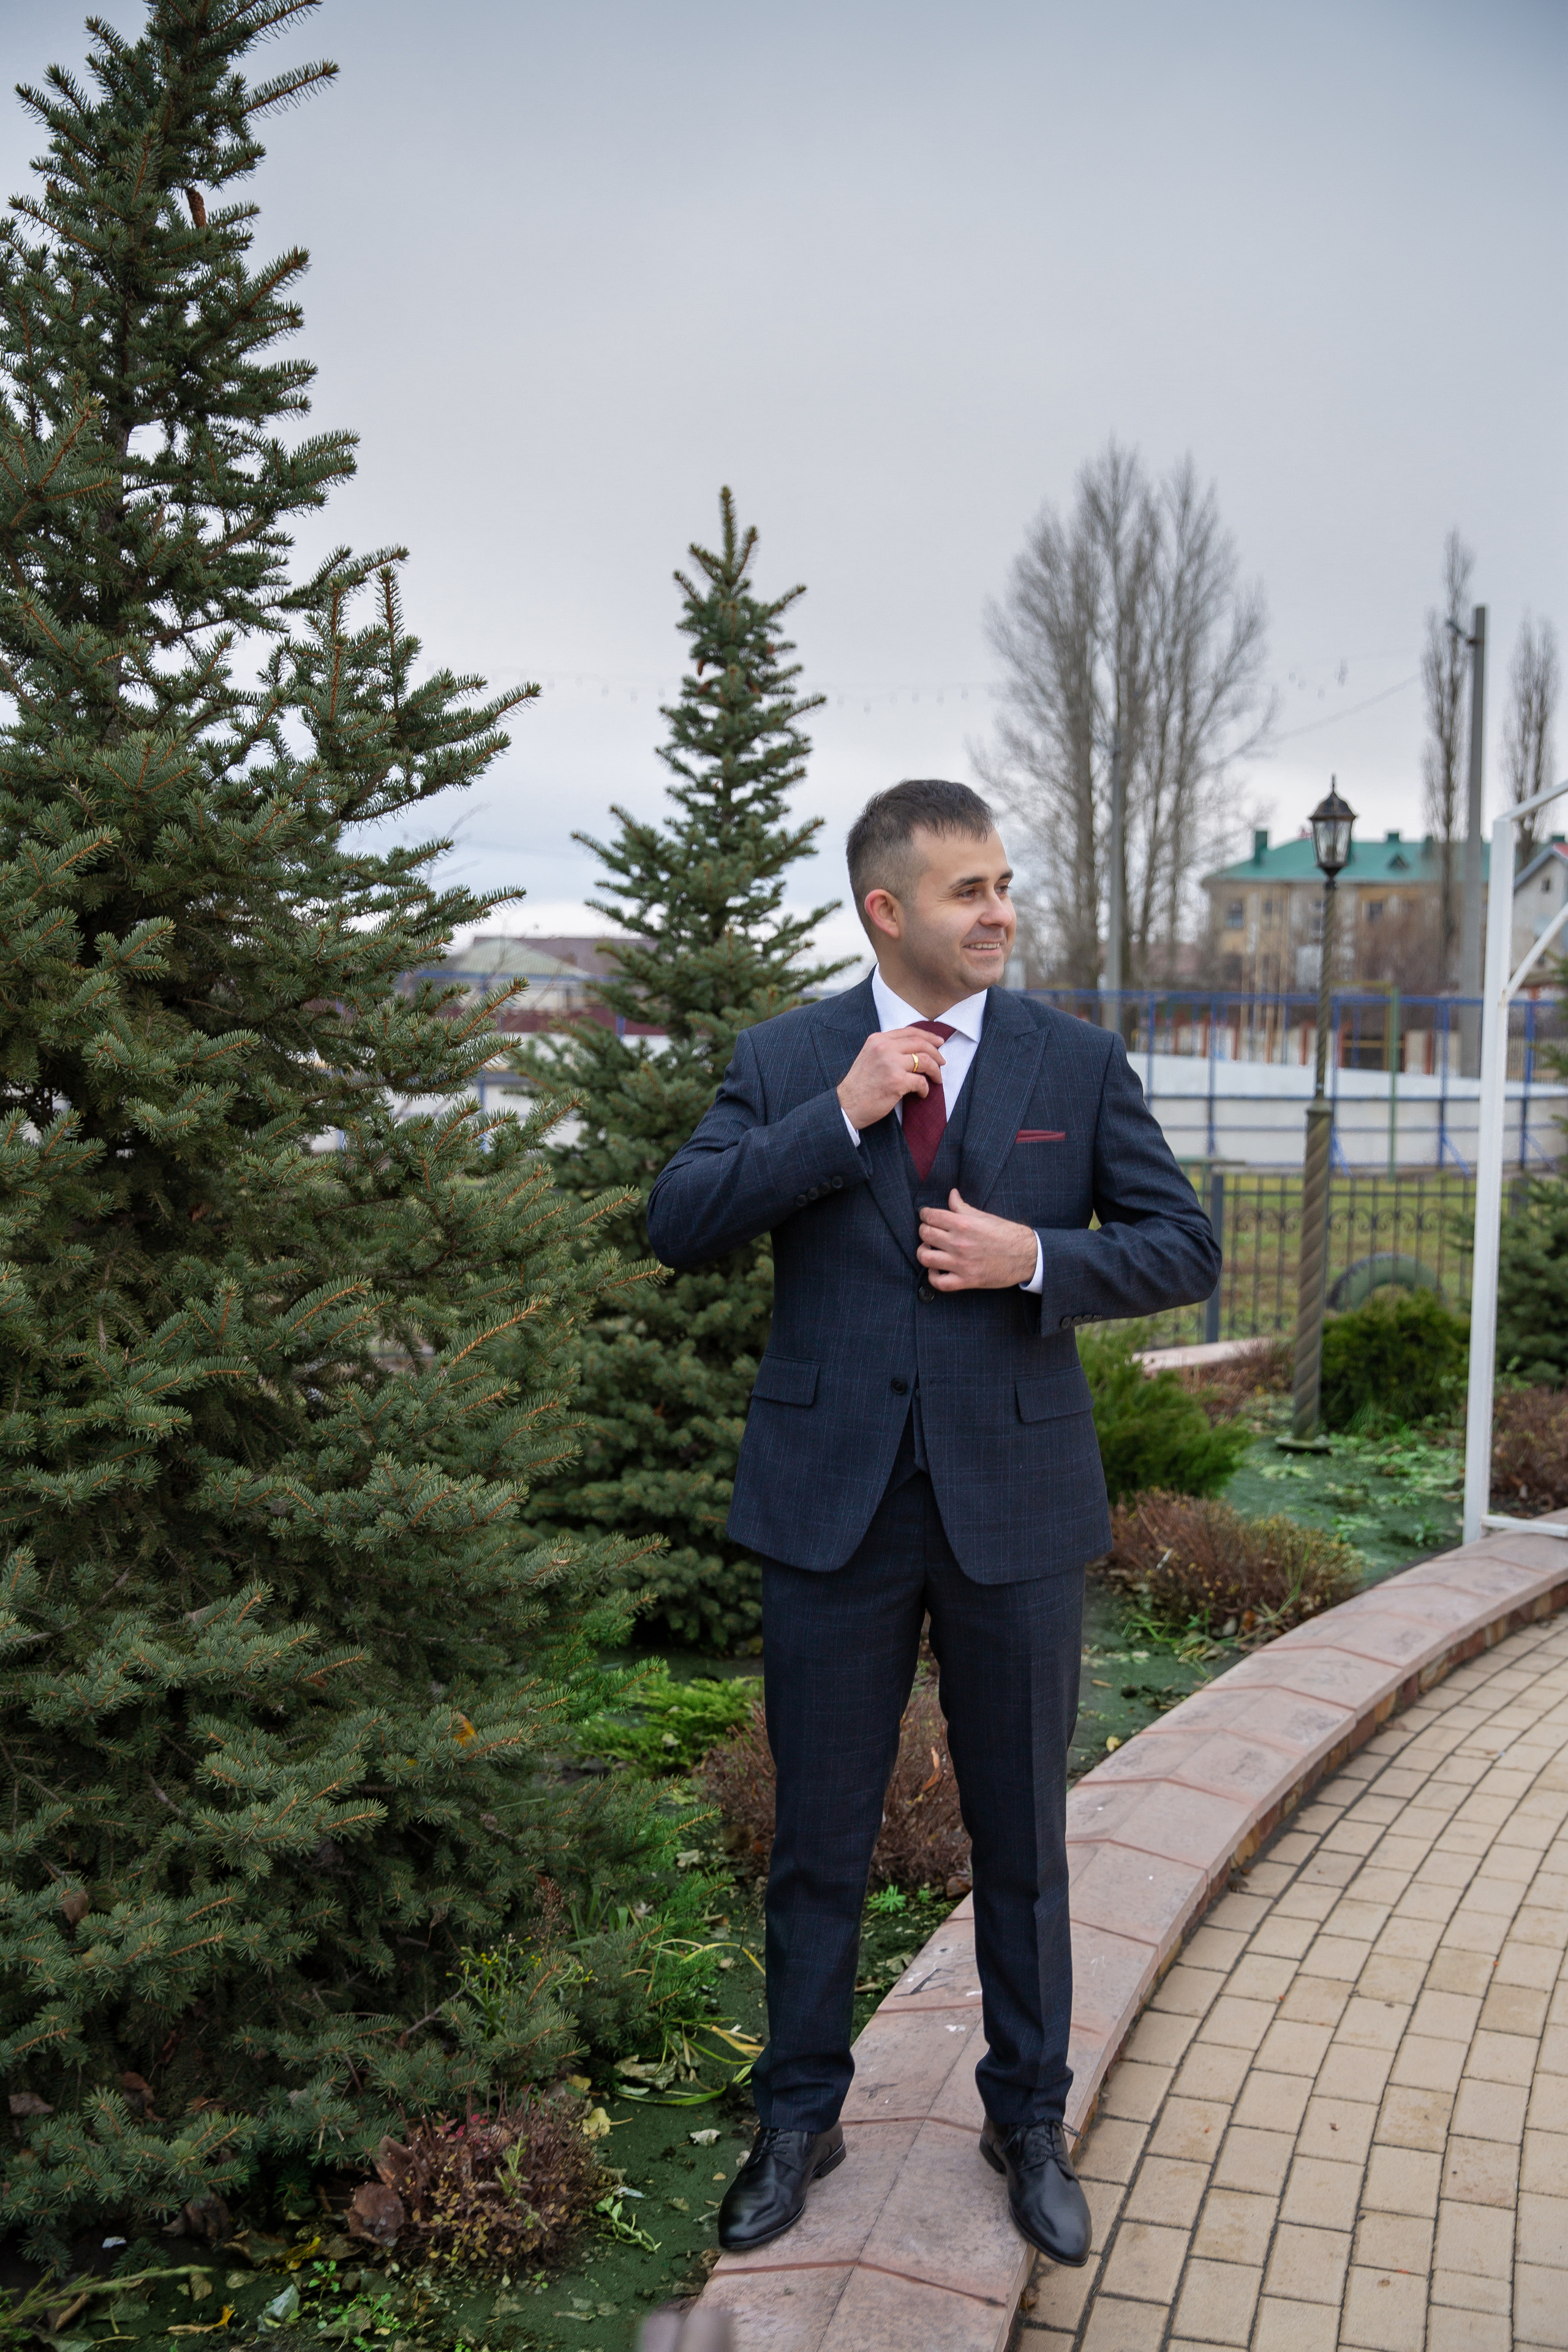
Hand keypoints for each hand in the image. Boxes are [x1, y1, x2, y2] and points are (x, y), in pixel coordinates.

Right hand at [836, 1026, 947, 1131]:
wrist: (846, 1105)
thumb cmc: (859, 1085)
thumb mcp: (869, 1056)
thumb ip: (887, 1049)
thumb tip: (915, 1049)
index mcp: (877, 1039)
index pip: (910, 1031)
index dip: (928, 1036)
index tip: (939, 1042)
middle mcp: (884, 1048)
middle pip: (921, 1043)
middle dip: (937, 1053)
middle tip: (942, 1063)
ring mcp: (891, 1064)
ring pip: (925, 1061)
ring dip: (935, 1071)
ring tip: (937, 1079)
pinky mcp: (897, 1081)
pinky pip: (921, 1082)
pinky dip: (925, 1089)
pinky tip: (922, 1093)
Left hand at [918, 1188, 1037, 1291]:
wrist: (1027, 1256)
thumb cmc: (1007, 1234)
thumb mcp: (984, 1216)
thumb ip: (963, 1207)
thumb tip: (951, 1194)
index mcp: (963, 1224)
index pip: (930, 1216)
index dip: (925, 1214)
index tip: (926, 1215)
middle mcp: (959, 1243)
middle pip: (925, 1234)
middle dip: (924, 1230)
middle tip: (929, 1231)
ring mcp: (961, 1263)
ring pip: (925, 1258)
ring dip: (924, 1252)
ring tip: (929, 1249)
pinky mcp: (966, 1280)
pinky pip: (939, 1283)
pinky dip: (933, 1277)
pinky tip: (936, 1270)